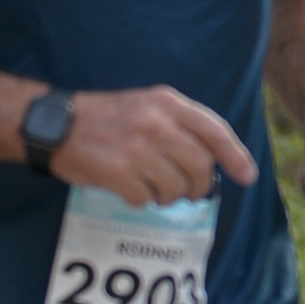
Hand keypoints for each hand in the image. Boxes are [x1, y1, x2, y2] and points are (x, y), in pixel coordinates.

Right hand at [54, 87, 258, 202]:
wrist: (56, 125)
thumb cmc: (105, 118)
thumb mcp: (145, 105)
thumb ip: (177, 125)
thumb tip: (208, 162)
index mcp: (167, 103)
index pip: (214, 131)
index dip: (236, 156)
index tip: (248, 177)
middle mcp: (155, 123)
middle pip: (199, 166)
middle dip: (198, 186)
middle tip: (189, 193)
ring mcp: (136, 148)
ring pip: (175, 186)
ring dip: (169, 197)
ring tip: (157, 193)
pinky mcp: (116, 171)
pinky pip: (145, 198)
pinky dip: (142, 201)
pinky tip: (132, 192)